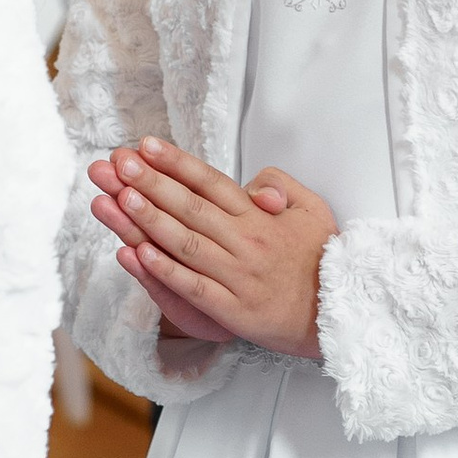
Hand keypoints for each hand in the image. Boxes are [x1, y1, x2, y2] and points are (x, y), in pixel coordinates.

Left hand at [86, 142, 336, 359]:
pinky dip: (166, 271)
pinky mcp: (235, 310)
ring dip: (151, 220)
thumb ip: (279, 185)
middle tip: (119, 164)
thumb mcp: (312, 208)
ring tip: (120, 199)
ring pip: (187, 243)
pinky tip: (140, 255)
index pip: (211, 182)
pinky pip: (195, 287)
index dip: (177, 163)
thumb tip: (251, 182)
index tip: (146, 146)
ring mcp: (239, 276)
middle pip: (191, 207)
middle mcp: (246, 241)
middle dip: (151, 183)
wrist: (338, 312)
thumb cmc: (321, 256)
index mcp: (260, 216)